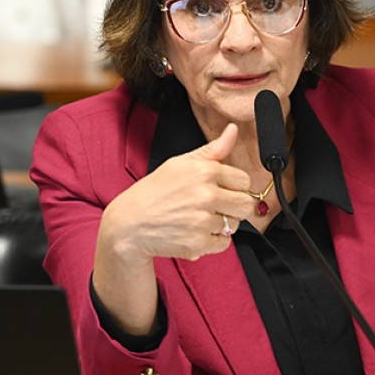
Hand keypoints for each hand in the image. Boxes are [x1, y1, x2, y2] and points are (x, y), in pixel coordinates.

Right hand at [92, 124, 253, 333]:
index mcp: (204, 171)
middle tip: (216, 207)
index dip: (234, 186)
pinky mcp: (198, 243)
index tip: (221, 190)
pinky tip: (194, 232)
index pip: (244, 181)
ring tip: (198, 219)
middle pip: (246, 205)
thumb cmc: (154, 192)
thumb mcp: (180, 164)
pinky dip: (212, 241)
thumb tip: (233, 130)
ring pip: (235, 225)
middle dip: (234, 207)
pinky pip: (224, 244)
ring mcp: (202, 220)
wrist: (129, 224)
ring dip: (221, 225)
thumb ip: (212, 150)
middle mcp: (206, 195)